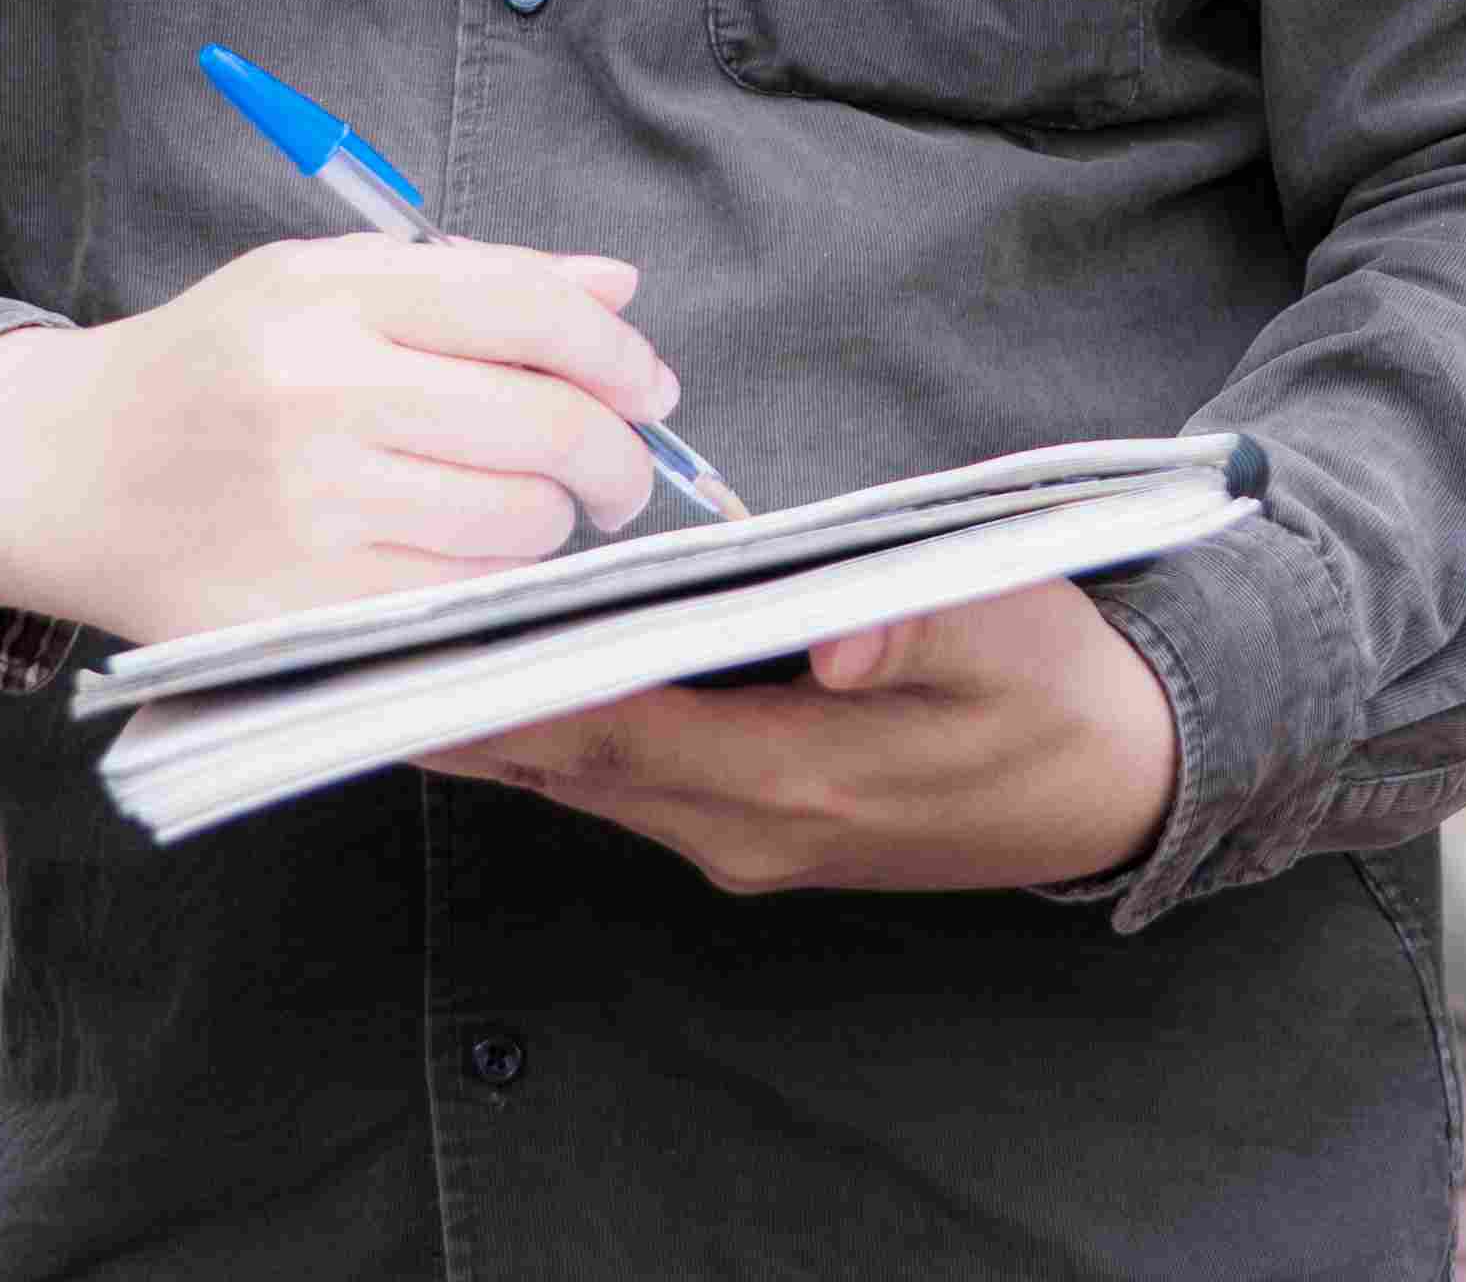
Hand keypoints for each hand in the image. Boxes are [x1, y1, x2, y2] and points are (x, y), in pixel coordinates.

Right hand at [0, 237, 671, 650]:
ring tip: (519, 511)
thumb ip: (475, 277)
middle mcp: (319, 394)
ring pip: (519, 523)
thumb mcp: (318, 280)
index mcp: (330, 295)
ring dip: (550, 525)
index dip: (618, 355)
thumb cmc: (211, 368)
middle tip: (618, 473)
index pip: (529, 308)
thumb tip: (619, 292)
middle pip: (546, 425)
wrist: (63, 472)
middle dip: (617, 457)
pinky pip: (461, 601)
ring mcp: (308, 508)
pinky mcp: (299, 604)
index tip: (651, 388)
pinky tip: (470, 564)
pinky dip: (494, 587)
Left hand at [422, 574, 1181, 897]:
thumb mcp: (1006, 628)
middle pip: (565, 767)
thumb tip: (836, 640)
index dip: (503, 695)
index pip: (609, 733)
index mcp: (794, 777)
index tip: (407, 656)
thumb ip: (916, 624)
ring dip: (492, 729)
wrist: (1124, 782)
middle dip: (457, 712)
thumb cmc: (1056, 685)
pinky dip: (554, 740)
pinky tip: (502, 686)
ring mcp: (746, 841)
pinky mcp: (756, 832)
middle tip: (340, 656)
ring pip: (582, 784)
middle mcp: (745, 828)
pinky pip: (623, 788)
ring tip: (385, 659)